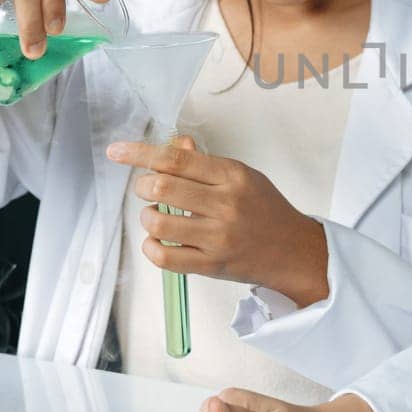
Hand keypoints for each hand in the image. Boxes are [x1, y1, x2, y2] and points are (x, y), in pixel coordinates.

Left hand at [107, 137, 330, 306]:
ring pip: (158, 223)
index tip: (117, 151)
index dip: (140, 153)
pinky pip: (164, 257)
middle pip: (162, 188)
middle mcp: (226, 204)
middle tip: (146, 189)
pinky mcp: (211, 264)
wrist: (294, 251)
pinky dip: (151, 247)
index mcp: (233, 176)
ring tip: (155, 216)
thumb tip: (173, 147)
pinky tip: (157, 241)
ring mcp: (218, 237)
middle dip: (143, 186)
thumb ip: (205, 164)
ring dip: (147, 217)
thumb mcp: (244, 177)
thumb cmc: (267, 211)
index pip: (176, 159)